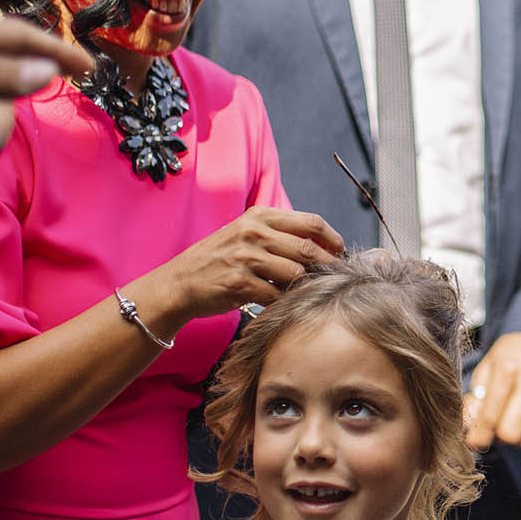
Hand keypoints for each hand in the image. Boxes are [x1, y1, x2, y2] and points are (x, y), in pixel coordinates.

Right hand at [134, 207, 344, 327]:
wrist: (179, 283)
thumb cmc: (220, 260)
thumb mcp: (247, 234)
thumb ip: (280, 235)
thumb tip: (325, 246)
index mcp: (260, 216)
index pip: (311, 222)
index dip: (332, 239)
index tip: (341, 252)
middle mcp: (253, 232)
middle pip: (308, 249)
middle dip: (326, 266)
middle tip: (334, 277)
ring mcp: (245, 257)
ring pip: (295, 273)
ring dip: (305, 286)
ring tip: (305, 291)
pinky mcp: (239, 283)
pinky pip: (276, 295)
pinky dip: (284, 301)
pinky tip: (282, 303)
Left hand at [465, 333, 520, 449]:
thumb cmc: (508, 358)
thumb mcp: (486, 369)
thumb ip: (475, 399)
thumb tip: (469, 431)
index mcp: (507, 368)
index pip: (490, 417)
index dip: (478, 437)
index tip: (474, 442)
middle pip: (510, 434)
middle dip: (498, 438)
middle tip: (495, 429)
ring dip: (516, 438)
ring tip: (513, 421)